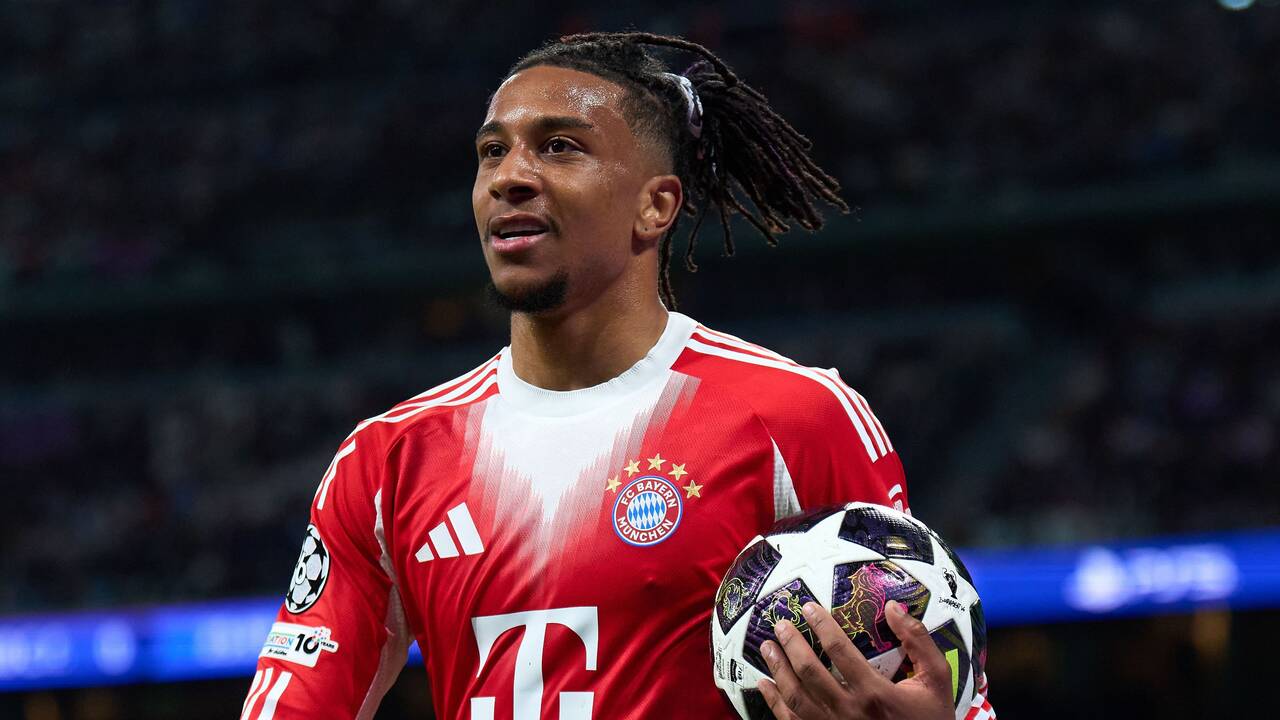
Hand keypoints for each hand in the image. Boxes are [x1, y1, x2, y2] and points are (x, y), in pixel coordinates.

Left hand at [757, 600, 952, 719]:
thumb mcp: (937, 680)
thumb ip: (918, 641)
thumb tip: (894, 608)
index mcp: (875, 693)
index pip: (840, 650)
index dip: (821, 625)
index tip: (808, 608)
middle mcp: (849, 712)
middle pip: (810, 672)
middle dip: (791, 644)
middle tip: (780, 625)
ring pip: (795, 697)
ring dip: (778, 669)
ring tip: (767, 647)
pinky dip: (774, 702)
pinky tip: (764, 684)